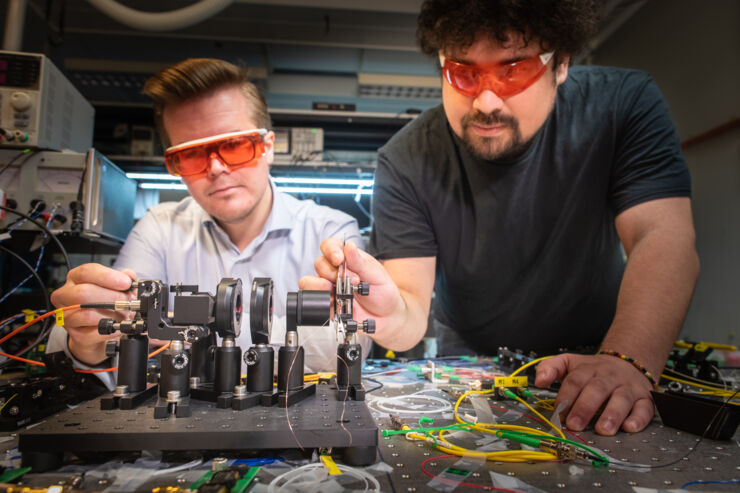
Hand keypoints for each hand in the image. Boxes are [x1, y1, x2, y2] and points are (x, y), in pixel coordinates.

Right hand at [50, 263, 136, 365]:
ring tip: (124, 315)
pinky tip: (118, 326)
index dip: (108, 277)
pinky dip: (111, 330)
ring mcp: (68, 316)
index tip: (126, 283)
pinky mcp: (75, 335)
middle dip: (112, 297)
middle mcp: (66, 296)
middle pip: (84, 293)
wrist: (100, 329)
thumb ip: (123, 279)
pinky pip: (94, 332)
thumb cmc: (105, 304)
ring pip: (88, 314)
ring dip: (112, 315)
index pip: (86, 272)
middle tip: (127, 301)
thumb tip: (130, 277)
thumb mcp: (115, 287)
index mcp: (75, 279)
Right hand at [299, 238, 404, 341]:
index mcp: (348, 260)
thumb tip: (349, 247)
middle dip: (332, 272)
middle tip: (351, 281)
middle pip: (320, 264)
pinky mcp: (327, 304)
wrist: (386, 318)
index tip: (338, 259)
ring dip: (322, 286)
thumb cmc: (383, 294)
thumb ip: (361, 263)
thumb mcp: (377, 276)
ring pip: (310, 281)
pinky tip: (335, 302)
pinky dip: (322, 301)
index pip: (331, 246)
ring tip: (337, 292)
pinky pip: (313, 301)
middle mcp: (336, 272)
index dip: (331, 250)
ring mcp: (330, 288)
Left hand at [535, 353, 654, 434]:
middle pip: (596, 390)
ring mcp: (627, 387)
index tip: (558, 414)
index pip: (574, 381)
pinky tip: (629, 427)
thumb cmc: (593, 369)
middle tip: (575, 424)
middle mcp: (608, 377)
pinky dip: (639, 418)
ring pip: (621, 399)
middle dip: (585, 408)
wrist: (626, 361)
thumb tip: (538, 381)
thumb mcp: (569, 362)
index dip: (565, 397)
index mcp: (588, 369)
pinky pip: (645, 408)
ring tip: (603, 430)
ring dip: (612, 415)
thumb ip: (550, 368)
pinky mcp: (644, 398)